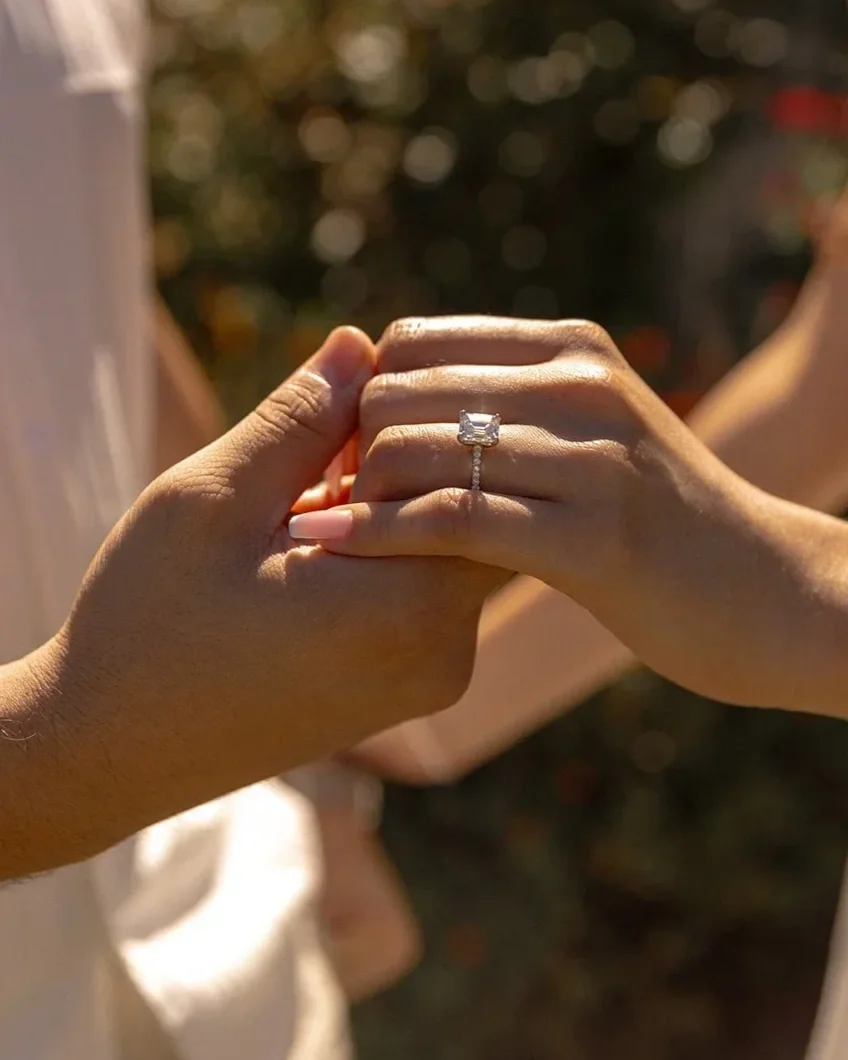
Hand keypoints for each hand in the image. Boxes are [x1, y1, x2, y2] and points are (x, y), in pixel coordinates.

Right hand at [26, 327, 500, 870]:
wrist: (111, 750)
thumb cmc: (149, 623)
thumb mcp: (214, 502)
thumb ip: (302, 420)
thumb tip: (364, 346)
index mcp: (405, 605)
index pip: (477, 474)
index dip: (422, 421)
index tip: (351, 405)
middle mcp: (442, 651)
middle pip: (479, 512)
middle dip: (414, 461)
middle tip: (329, 442)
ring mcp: (432, 678)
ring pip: (455, 549)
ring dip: (399, 505)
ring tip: (309, 498)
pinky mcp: (411, 688)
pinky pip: (433, 593)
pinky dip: (392, 551)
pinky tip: (316, 545)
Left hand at [288, 316, 823, 709]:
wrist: (768, 592)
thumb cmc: (660, 524)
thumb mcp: (593, 435)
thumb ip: (516, 405)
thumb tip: (406, 396)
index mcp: (571, 349)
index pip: (411, 341)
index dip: (362, 397)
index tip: (350, 458)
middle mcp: (580, 384)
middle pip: (397, 390)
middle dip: (348, 450)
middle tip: (335, 501)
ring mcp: (590, 456)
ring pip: (414, 448)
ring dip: (355, 494)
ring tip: (336, 532)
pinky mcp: (593, 536)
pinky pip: (449, 519)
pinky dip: (373, 533)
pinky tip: (327, 545)